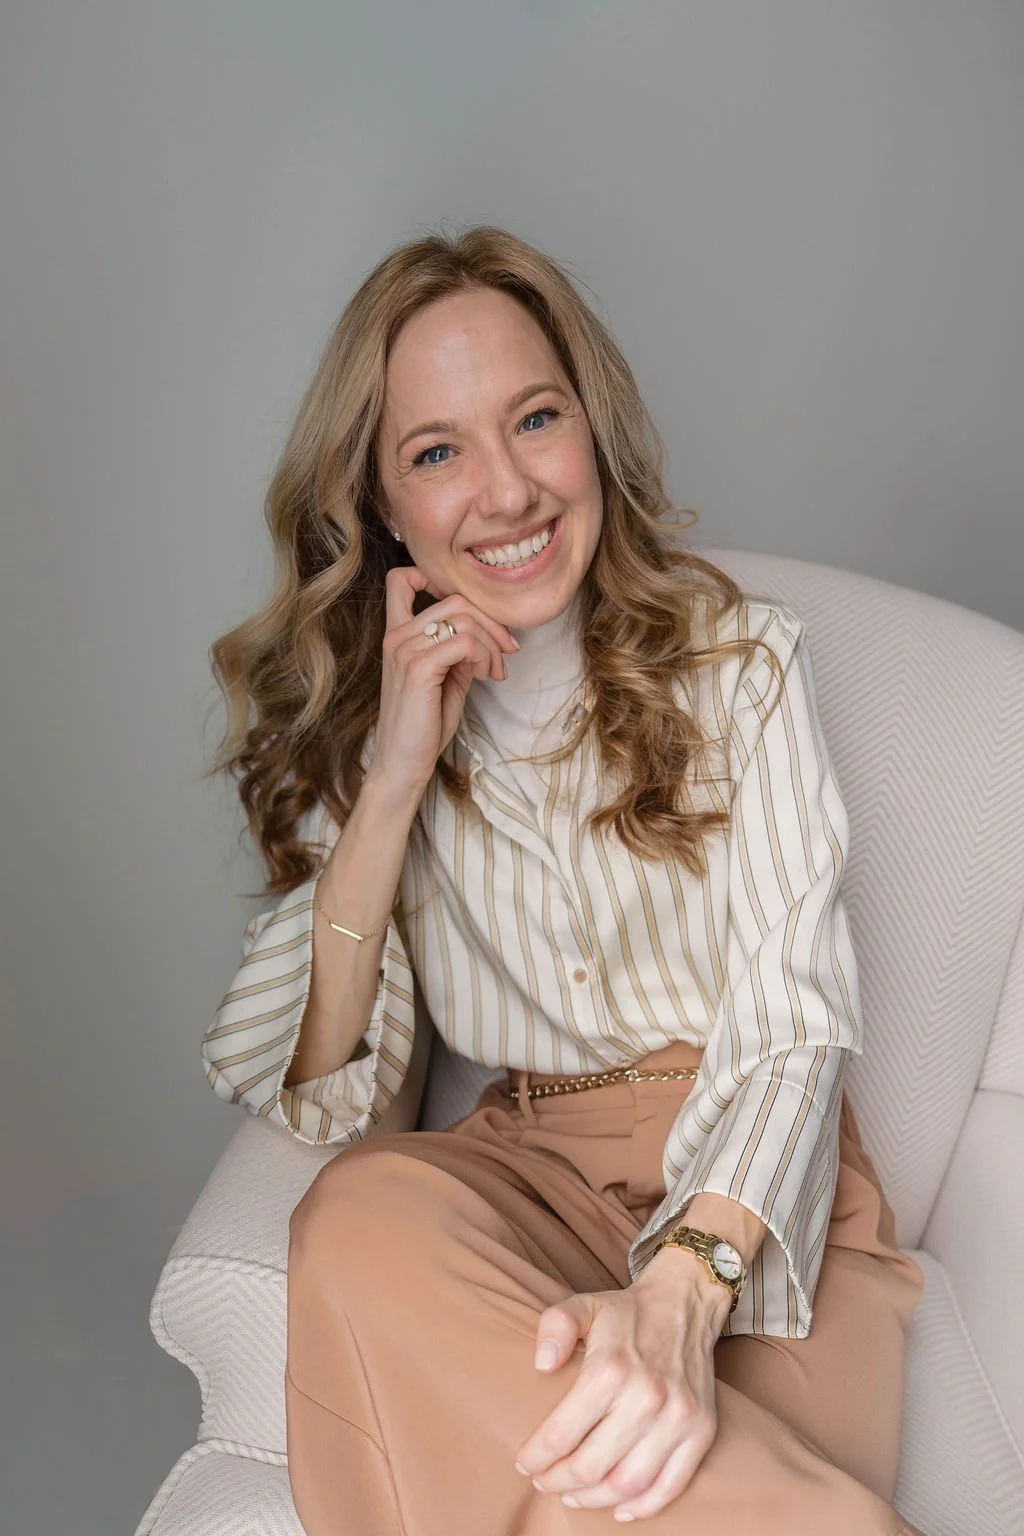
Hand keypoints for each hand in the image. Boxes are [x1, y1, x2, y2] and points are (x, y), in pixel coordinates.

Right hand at [365, 565, 518, 801]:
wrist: (403, 763)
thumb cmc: (423, 724)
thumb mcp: (445, 677)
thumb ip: (458, 650)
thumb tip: (487, 634)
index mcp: (397, 634)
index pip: (401, 580)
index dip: (435, 579)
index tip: (469, 612)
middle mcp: (397, 635)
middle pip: (454, 599)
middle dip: (491, 622)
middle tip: (507, 651)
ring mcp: (405, 649)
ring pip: (464, 618)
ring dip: (492, 642)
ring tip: (495, 670)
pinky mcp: (418, 668)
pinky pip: (465, 642)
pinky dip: (485, 656)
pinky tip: (486, 676)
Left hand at [513, 1252, 731, 1521]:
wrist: (685, 1301)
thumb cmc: (627, 1312)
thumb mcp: (582, 1304)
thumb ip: (555, 1327)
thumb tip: (541, 1366)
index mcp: (610, 1370)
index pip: (562, 1434)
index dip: (538, 1457)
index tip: (524, 1464)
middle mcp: (646, 1397)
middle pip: (591, 1466)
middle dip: (558, 1481)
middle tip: (543, 1482)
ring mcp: (678, 1418)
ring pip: (628, 1484)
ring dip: (594, 1499)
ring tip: (573, 1496)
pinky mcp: (701, 1431)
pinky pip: (671, 1486)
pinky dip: (643, 1508)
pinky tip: (619, 1508)